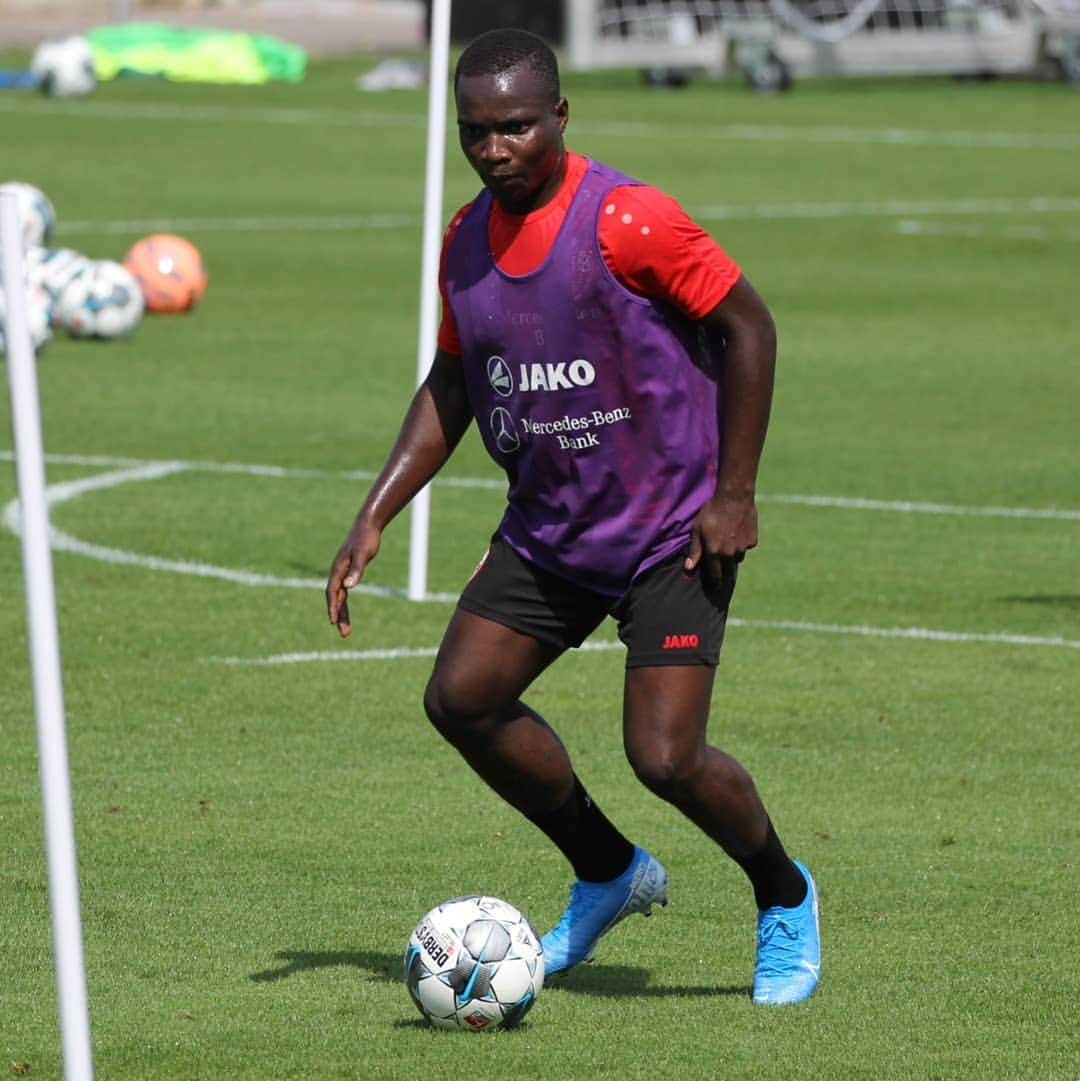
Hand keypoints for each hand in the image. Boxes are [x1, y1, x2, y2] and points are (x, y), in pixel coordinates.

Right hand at [325, 519, 381, 637]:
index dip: (333, 607)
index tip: (333, 621)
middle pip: (336, 598)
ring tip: (346, 630)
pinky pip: (344, 591)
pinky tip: (345, 611)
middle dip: (338, 616)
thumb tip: (348, 586)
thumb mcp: (363, 555)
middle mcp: (338, 572)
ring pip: (340, 597)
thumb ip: (356, 570)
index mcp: (338, 569)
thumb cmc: (366, 539)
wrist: (367, 525)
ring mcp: (342, 572)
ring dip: (342, 613)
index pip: (333, 592)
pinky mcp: (349, 571)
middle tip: (344, 633)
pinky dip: (344, 602)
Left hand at [683, 491, 757, 586]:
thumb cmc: (711, 512)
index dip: (714, 583)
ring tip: (728, 545)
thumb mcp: (697, 530)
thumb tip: (688, 570)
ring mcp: (743, 547)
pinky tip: (738, 532)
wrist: (734, 497)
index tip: (714, 589)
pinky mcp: (752, 540)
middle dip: (724, 572)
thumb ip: (694, 551)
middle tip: (721, 572)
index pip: (715, 575)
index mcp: (715, 553)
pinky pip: (746, 546)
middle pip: (728, 570)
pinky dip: (742, 543)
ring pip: (738, 558)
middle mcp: (730, 553)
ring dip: (733, 555)